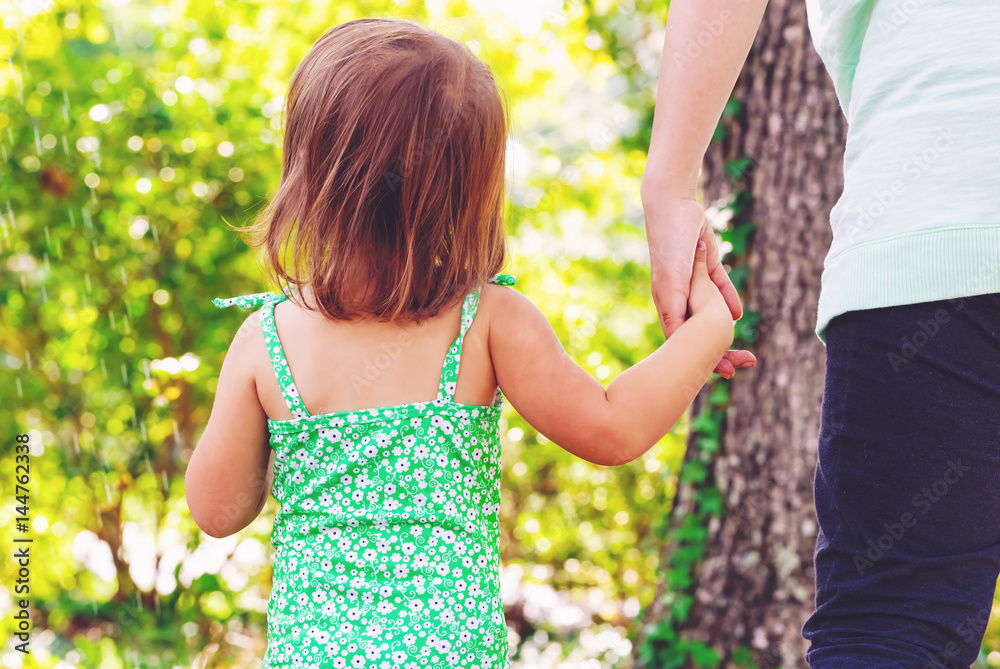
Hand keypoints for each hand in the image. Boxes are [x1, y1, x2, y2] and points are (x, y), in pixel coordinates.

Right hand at [645, 195, 754, 377]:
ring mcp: (691, 282)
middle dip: (720, 349)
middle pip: (699, 330)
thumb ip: (677, 309)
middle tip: (742, 364)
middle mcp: (679, 297)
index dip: (702, 358)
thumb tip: (689, 338)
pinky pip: (719, 288)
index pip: (684, 340)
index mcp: (669, 304)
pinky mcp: (704, 266)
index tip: (724, 372)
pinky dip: (729, 300)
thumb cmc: (670, 244)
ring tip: (743, 349)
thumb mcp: (673, 281)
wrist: (673, 206)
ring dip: (725, 329)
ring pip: (711, 312)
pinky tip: (739, 314)